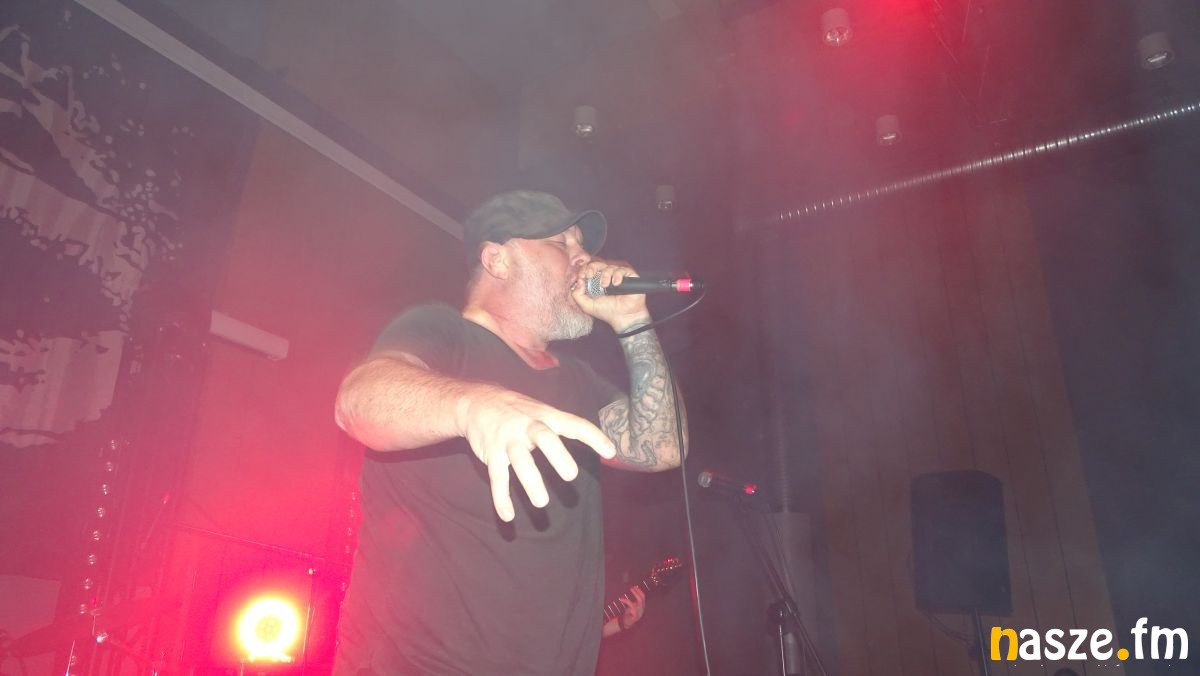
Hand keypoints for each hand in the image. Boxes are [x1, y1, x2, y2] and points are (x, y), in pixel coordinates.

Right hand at [457, 385, 615, 521]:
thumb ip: (564, 426)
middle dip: (557, 455)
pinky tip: (509, 516)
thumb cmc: (518, 410)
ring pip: (519, 459)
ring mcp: (508, 438)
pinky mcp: (490, 452)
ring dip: (530, 481)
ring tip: (542, 503)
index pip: (573, 423)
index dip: (593, 436)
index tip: (610, 452)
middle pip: (544, 437)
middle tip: (570, 475)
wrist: (476, 401)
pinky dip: (501, 497)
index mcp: (546, 415)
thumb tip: (598, 444)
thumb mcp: (541, 411)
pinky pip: (497, 476)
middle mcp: (528, 425)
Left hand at [571, 258, 650, 331]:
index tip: (582, 276)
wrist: (623, 317)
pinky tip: (616, 283)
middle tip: (590, 275)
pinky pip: (622, 270)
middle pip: (597, 264)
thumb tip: (578, 282)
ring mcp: (617, 276)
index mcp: (595, 282)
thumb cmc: (607, 312)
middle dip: (592, 267)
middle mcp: (606, 277)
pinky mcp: (628, 277)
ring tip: (605, 285)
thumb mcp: (586, 306)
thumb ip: (577, 295)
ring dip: (605, 275)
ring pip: (609, 267)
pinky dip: (617, 275)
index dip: (584, 270)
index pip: (588, 270)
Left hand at [618, 586, 646, 629]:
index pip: (643, 597)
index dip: (639, 591)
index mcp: (642, 606)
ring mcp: (639, 614)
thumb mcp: (633, 606)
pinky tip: (621, 599)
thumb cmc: (629, 614)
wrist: (627, 623)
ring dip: (630, 598)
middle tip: (631, 588)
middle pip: (641, 599)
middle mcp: (642, 610)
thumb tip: (634, 590)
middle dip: (636, 593)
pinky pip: (632, 608)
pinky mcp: (635, 617)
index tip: (634, 586)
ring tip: (623, 596)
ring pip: (636, 604)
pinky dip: (626, 602)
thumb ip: (635, 600)